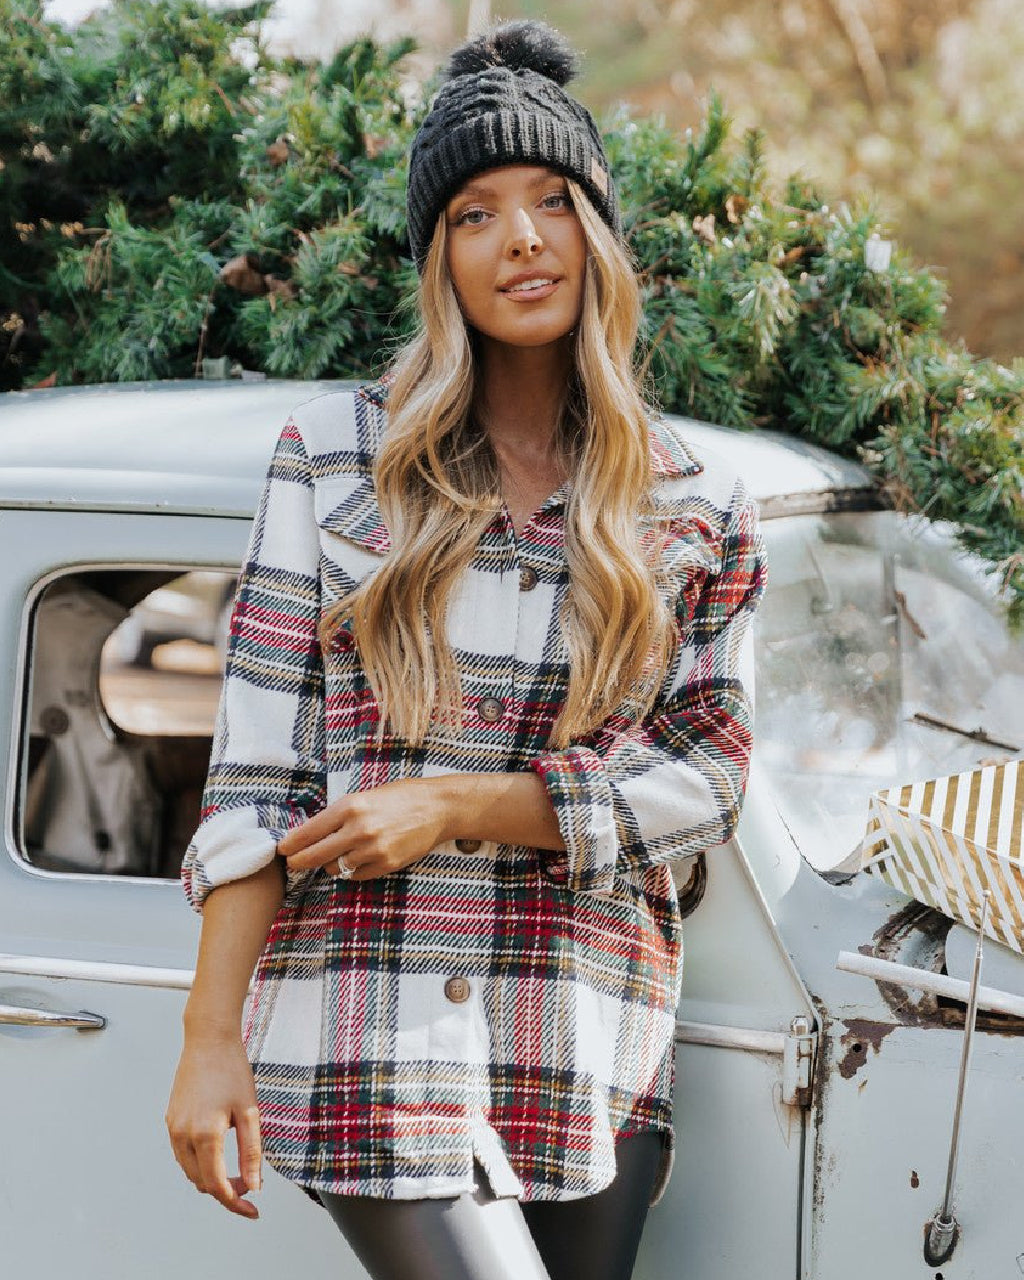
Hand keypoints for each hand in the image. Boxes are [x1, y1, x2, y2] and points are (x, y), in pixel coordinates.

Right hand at [165, 1031, 262, 1218]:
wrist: (209, 1039)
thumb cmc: (232, 1070)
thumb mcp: (250, 1111)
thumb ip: (251, 1151)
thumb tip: (254, 1185)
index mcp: (205, 1134)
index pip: (217, 1185)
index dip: (235, 1203)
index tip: (252, 1211)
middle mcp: (183, 1135)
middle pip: (202, 1182)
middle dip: (226, 1190)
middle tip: (251, 1183)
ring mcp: (173, 1128)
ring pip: (190, 1170)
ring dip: (212, 1177)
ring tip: (238, 1170)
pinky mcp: (171, 1120)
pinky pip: (183, 1154)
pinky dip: (200, 1162)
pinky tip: (219, 1152)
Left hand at [277, 777, 450, 880]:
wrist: (437, 807)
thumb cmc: (400, 797)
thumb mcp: (365, 796)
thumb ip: (340, 815)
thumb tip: (312, 833)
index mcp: (350, 807)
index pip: (309, 832)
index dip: (291, 844)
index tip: (282, 849)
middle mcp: (359, 829)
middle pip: (315, 856)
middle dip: (299, 862)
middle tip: (293, 864)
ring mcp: (374, 849)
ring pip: (336, 868)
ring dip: (330, 865)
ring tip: (335, 856)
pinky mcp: (387, 864)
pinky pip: (357, 875)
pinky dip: (352, 871)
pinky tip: (357, 860)